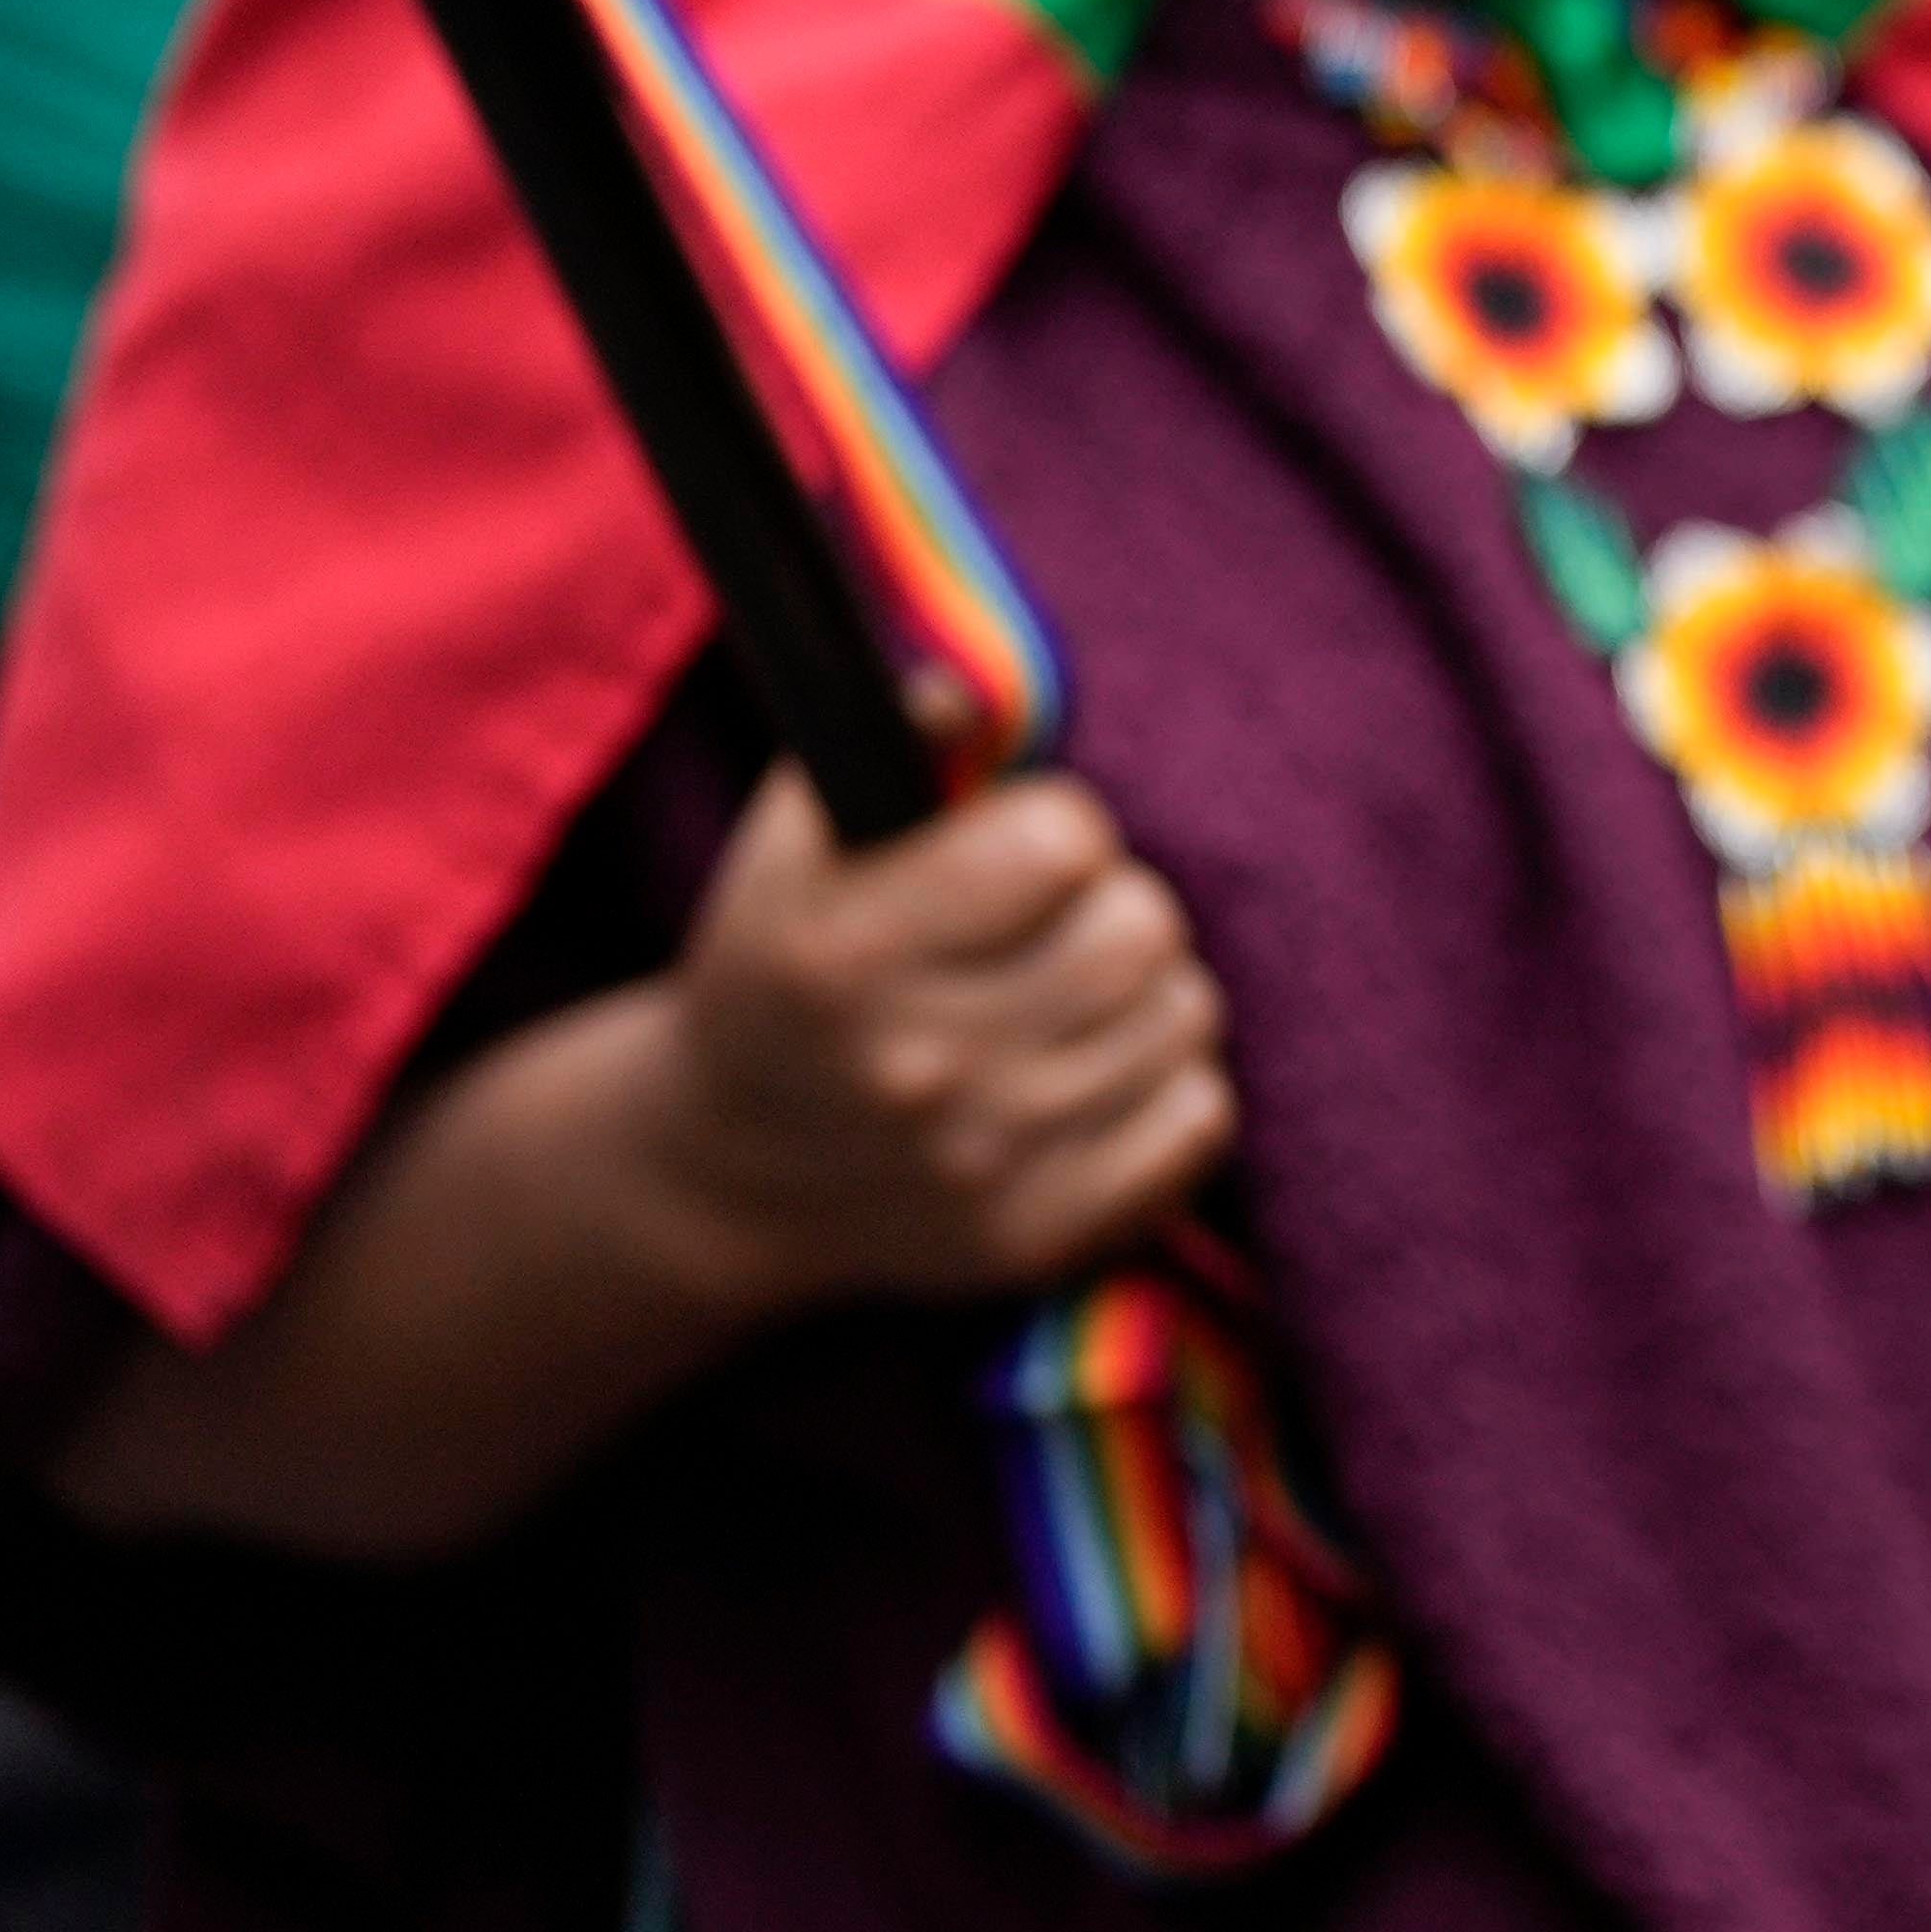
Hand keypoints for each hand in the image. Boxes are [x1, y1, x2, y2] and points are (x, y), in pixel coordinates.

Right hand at [642, 769, 1231, 1312]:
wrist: (729, 1175)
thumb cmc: (784, 972)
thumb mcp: (791, 849)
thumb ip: (889, 745)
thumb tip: (978, 694)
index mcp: (840, 954)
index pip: (1062, 845)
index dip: (1057, 827)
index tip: (1022, 848)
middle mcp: (913, 1068)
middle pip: (1143, 928)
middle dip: (1111, 905)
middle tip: (1055, 927)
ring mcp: (982, 1166)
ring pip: (1185, 1014)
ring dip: (1144, 992)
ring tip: (1067, 1001)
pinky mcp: (1041, 1237)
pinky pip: (1201, 1116)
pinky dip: (1168, 1083)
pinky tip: (1091, 1077)